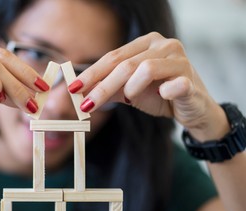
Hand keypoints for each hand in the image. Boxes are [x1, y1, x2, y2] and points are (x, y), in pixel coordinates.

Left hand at [72, 32, 224, 138]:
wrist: (193, 110)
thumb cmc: (161, 96)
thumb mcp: (130, 91)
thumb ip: (109, 88)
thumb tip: (81, 92)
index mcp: (147, 43)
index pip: (113, 56)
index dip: (92, 73)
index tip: (73, 88)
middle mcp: (164, 45)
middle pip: (125, 64)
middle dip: (101, 86)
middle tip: (85, 105)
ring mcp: (180, 60)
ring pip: (145, 69)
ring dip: (130, 88)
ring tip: (130, 99)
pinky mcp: (191, 79)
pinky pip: (174, 84)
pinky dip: (164, 92)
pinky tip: (162, 96)